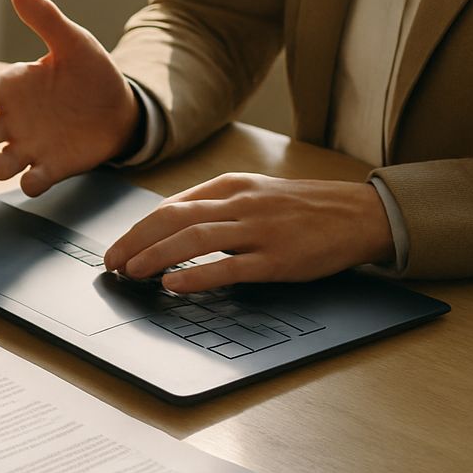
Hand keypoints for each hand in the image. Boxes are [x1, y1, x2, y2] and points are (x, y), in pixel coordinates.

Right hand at [0, 0, 139, 195]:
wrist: (120, 109)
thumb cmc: (88, 73)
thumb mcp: (72, 42)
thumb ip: (45, 19)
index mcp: (11, 87)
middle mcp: (12, 120)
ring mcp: (29, 146)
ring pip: (0, 162)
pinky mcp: (51, 167)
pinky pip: (33, 180)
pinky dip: (30, 182)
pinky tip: (34, 178)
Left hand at [104, 174, 396, 291]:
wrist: (361, 214)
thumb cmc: (302, 207)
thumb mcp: (254, 193)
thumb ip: (214, 205)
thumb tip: (167, 225)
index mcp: (231, 186)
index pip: (171, 206)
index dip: (138, 229)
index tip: (118, 248)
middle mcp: (241, 204)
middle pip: (173, 219)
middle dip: (135, 242)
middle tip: (112, 263)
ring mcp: (259, 231)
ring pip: (194, 239)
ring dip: (156, 256)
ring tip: (132, 272)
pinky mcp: (277, 258)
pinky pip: (229, 267)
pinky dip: (197, 276)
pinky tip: (174, 285)